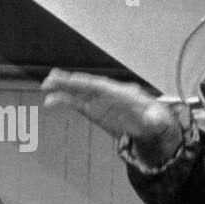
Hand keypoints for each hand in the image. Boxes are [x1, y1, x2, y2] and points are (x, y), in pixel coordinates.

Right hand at [42, 70, 177, 147]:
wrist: (151, 126)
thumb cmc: (155, 120)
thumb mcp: (158, 121)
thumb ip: (154, 119)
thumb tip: (153, 118)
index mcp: (123, 93)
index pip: (104, 86)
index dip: (89, 83)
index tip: (75, 81)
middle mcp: (109, 93)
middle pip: (87, 85)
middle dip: (71, 81)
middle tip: (53, 77)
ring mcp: (100, 100)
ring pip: (79, 91)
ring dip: (63, 87)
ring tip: (46, 84)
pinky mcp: (93, 109)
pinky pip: (76, 103)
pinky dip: (63, 101)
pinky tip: (50, 101)